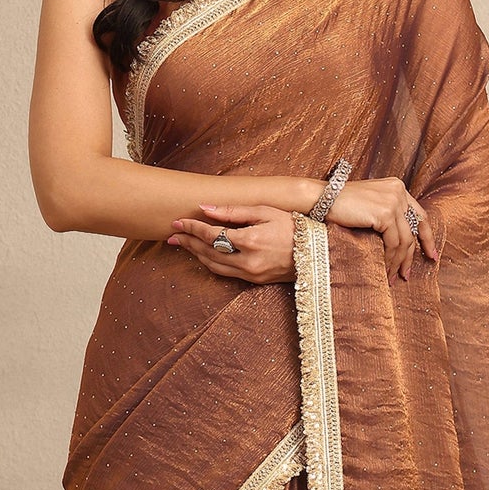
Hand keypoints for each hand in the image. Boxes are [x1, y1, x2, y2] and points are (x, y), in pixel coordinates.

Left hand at [166, 203, 294, 282]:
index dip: (192, 228)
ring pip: (213, 265)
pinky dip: (210, 263)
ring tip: (182, 244)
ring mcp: (250, 273)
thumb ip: (233, 212)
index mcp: (249, 240)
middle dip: (187, 242)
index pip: (211, 234)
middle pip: (207, 251)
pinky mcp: (253, 281)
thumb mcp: (264, 211)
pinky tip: (202, 254)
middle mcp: (247, 260)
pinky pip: (224, 272)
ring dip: (195, 254)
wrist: (317, 253)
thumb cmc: (293, 227)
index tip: (178, 221)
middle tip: (172, 234)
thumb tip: (205, 208)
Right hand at [323, 177, 438, 281]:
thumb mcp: (370, 205)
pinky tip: (384, 269)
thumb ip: (386, 214)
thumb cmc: (340, 204)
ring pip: (405, 240)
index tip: (432, 255)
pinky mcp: (384, 214)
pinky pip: (393, 243)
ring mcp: (393, 202)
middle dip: (411, 255)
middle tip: (407, 274)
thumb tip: (399, 242)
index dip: (427, 237)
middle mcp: (398, 192)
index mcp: (397, 187)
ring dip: (399, 262)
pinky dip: (390, 259)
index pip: (420, 215)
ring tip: (392, 277)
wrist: (321, 198)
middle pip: (414, 230)